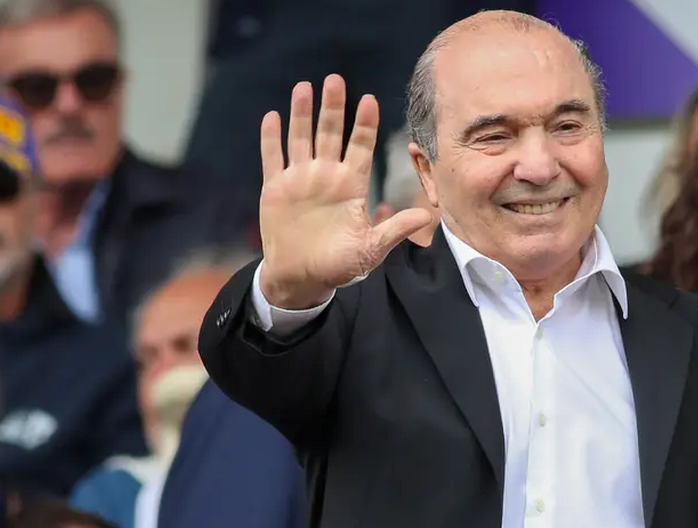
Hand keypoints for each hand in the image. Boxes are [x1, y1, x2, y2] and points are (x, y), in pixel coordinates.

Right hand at [257, 75, 434, 308]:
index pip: (360, 147)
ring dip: (301, 114)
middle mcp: (326, 176)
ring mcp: (300, 180)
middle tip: (335, 80)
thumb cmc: (339, 266)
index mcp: (351, 186)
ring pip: (301, 138)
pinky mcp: (276, 189)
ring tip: (304, 87)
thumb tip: (426, 216)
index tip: (369, 100)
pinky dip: (272, 138)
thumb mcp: (371, 249)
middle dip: (332, 107)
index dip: (364, 124)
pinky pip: (273, 158)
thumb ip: (394, 230)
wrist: (302, 278)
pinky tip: (273, 116)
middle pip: (330, 134)